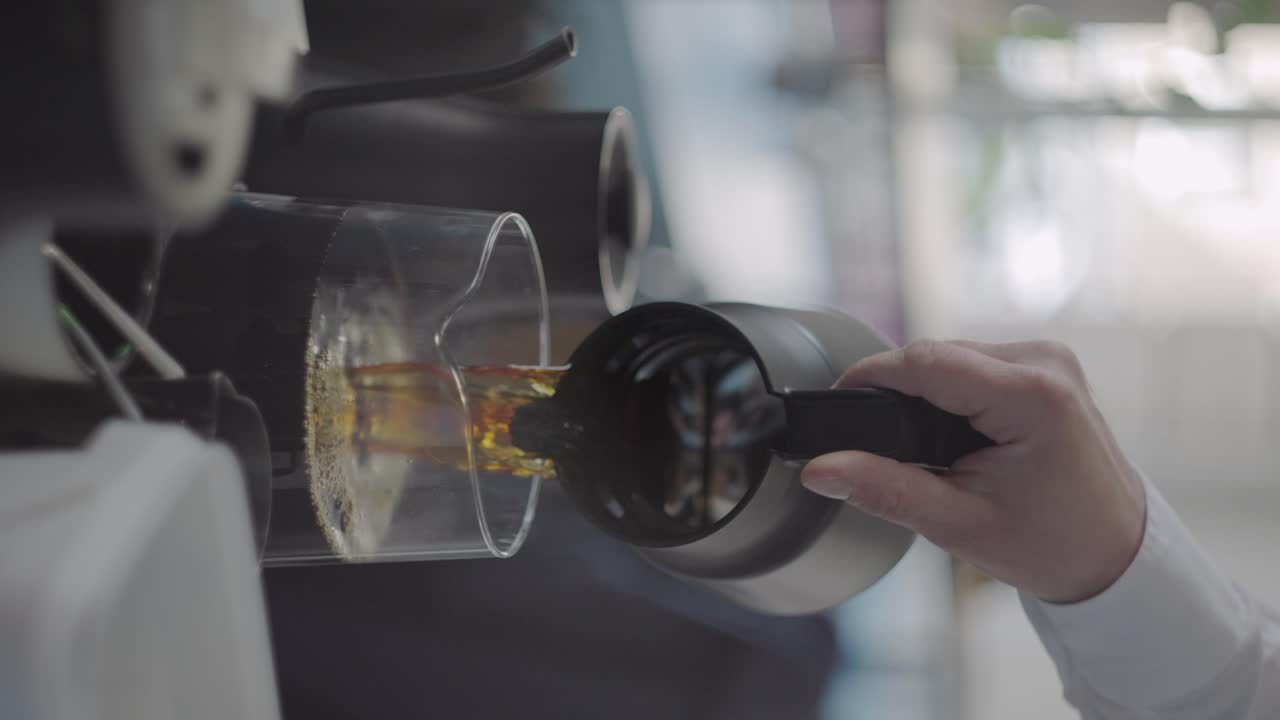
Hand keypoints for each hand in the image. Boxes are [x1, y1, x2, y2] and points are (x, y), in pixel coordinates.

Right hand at [800, 339, 1145, 603]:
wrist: (1118, 555)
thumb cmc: (1054, 545)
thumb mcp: (958, 524)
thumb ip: (884, 489)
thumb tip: (821, 469)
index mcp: (1033, 397)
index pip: (925, 361)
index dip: (869, 376)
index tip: (835, 402)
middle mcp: (1045, 363)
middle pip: (936, 354)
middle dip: (897, 392)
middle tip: (877, 446)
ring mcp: (1050, 359)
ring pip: (952, 354)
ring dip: (924, 392)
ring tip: (920, 447)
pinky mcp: (1046, 365)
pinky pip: (974, 362)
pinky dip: (950, 392)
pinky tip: (950, 432)